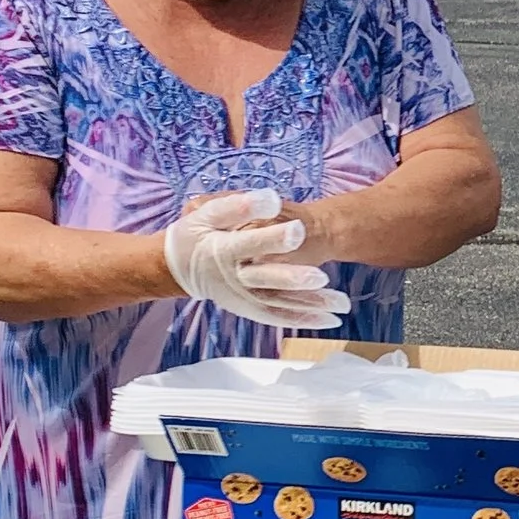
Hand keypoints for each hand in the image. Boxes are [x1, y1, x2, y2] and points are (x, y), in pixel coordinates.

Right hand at [162, 189, 350, 332]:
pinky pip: (277, 316)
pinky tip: (329, 320)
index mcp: (221, 249)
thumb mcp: (206, 213)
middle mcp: (233, 277)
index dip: (272, 238)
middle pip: (265, 279)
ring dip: (310, 305)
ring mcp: (242, 297)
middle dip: (293, 278)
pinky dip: (303, 319)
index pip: (249, 243)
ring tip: (341, 304)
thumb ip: (237, 205)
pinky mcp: (249, 308)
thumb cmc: (196, 233)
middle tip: (322, 276)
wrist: (177, 267)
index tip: (299, 229)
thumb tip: (271, 199)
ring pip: (278, 303)